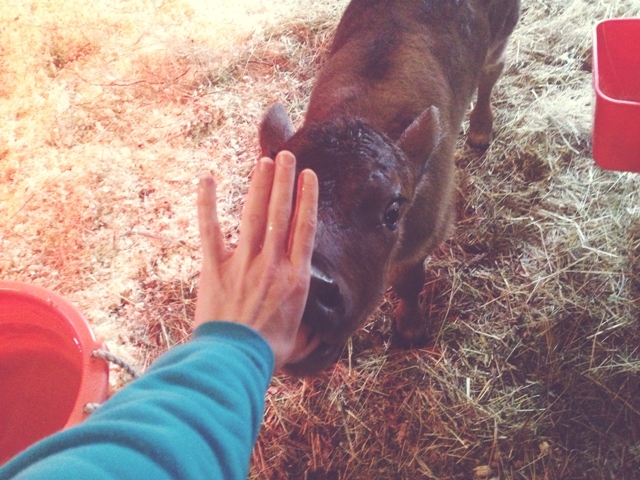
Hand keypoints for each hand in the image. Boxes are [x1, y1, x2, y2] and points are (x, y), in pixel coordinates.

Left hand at [194, 151, 317, 369]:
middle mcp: (272, 263)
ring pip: (253, 215)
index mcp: (296, 278)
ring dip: (258, 185)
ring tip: (264, 161)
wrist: (232, 361)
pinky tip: (207, 179)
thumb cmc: (268, 353)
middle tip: (286, 156)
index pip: (304, 228)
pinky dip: (207, 204)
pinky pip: (210, 229)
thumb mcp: (300, 339)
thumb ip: (311, 327)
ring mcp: (242, 262)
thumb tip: (320, 328)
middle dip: (284, 181)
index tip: (308, 177)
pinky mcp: (214, 267)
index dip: (307, 199)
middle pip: (280, 213)